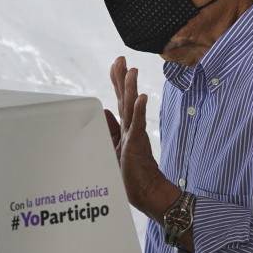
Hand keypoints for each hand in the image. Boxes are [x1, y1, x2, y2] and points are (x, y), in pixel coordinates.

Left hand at [104, 56, 180, 222]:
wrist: (147, 193)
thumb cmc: (131, 174)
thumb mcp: (114, 148)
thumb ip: (110, 130)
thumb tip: (105, 112)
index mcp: (126, 129)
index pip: (121, 101)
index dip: (118, 83)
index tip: (116, 65)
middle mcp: (131, 128)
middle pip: (125, 98)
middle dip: (121, 78)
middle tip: (120, 58)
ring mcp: (135, 135)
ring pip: (131, 107)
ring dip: (130, 88)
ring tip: (131, 70)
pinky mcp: (138, 145)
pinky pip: (138, 124)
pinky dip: (139, 110)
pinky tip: (142, 96)